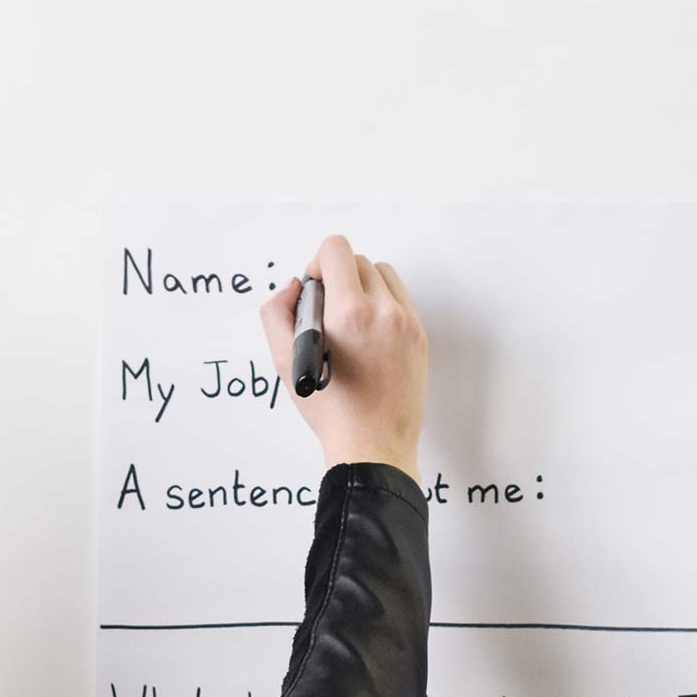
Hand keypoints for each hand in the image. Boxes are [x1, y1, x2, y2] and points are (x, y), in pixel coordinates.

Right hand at [260, 233, 426, 488]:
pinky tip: (368, 334)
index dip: (318, 264)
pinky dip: (382, 305)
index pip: (336, 250)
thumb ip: (277, 312)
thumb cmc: (330, 411)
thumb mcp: (285, 361)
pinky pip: (400, 298)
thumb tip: (293, 286)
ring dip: (362, 287)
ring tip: (349, 322)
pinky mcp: (420, 335)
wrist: (372, 446)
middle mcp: (383, 311)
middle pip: (358, 261)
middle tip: (327, 314)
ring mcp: (407, 322)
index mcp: (349, 313)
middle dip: (338, 278)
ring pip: (383, 275)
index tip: (314, 289)